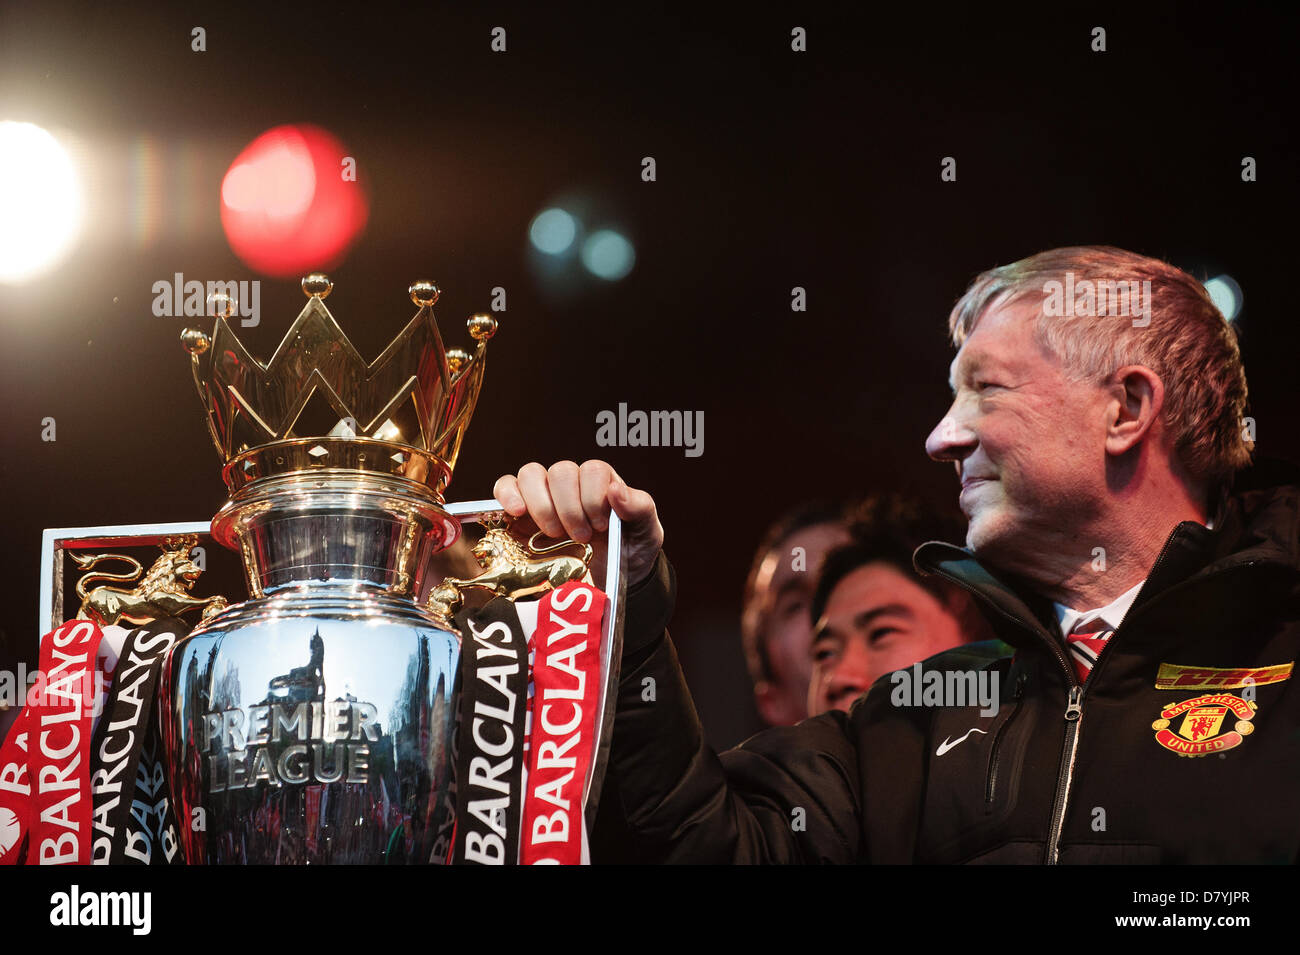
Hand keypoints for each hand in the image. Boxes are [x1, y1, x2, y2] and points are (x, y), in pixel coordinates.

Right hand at [493, 460, 663, 585]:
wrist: (611, 580)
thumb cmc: (629, 550)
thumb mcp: (647, 532)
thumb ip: (639, 507)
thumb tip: (617, 489)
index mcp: (602, 482)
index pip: (592, 470)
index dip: (594, 498)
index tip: (600, 527)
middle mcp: (572, 484)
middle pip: (561, 472)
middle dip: (570, 508)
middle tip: (580, 537)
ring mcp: (544, 496)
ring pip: (532, 475)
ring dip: (542, 505)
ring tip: (553, 532)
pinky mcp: (520, 512)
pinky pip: (505, 486)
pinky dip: (507, 494)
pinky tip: (517, 512)